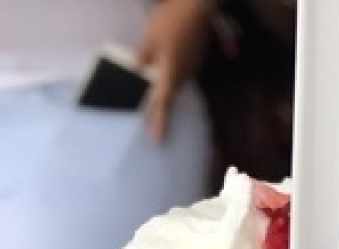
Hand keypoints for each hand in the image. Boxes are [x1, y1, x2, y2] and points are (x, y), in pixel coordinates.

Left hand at [137, 0, 212, 141]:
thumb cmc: (171, 22)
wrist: (196, 8)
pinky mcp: (195, 59)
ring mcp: (192, 68)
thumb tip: (137, 71)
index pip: (163, 103)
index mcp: (170, 73)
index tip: (158, 141)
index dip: (159, 122)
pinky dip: (173, 77)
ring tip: (158, 98)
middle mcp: (184, 76)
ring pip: (176, 85)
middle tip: (155, 123)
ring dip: (167, 92)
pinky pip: (182, 74)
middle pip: (171, 96)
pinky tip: (167, 69)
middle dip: (162, 110)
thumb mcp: (150, 37)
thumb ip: (143, 56)